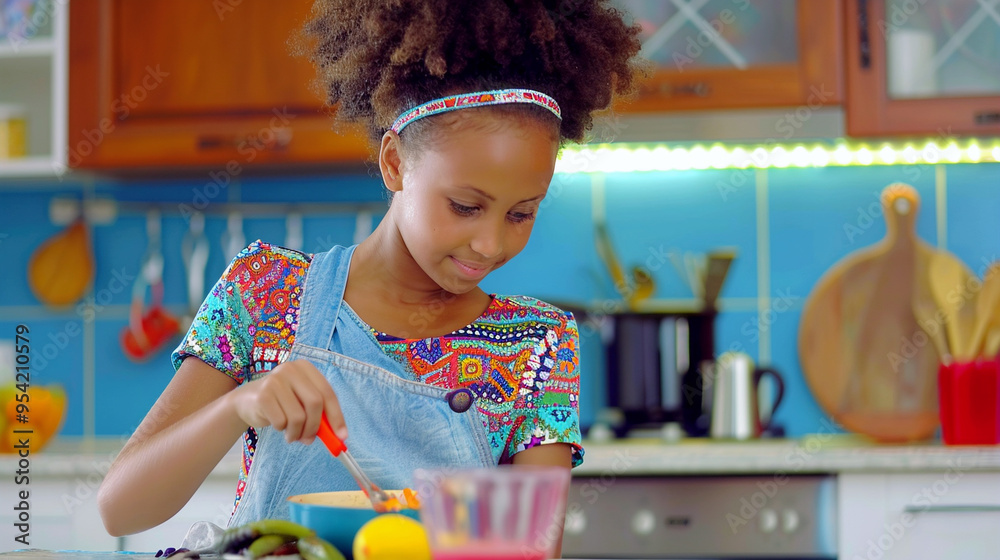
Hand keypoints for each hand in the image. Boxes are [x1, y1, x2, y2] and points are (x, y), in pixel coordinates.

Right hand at [226, 359, 346, 443]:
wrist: (246, 401)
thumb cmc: (280, 402)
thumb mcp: (301, 403)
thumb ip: (319, 414)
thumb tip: (337, 436)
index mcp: (306, 368)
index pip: (328, 393)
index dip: (336, 416)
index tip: (341, 436)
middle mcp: (291, 369)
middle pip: (315, 403)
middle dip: (315, 427)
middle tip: (309, 440)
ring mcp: (275, 380)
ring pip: (298, 416)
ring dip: (297, 433)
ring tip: (291, 435)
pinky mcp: (263, 394)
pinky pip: (282, 421)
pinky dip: (283, 430)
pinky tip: (278, 426)